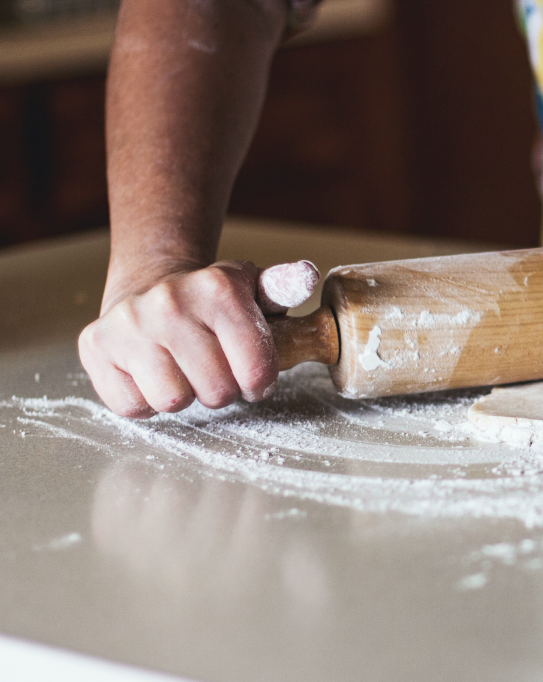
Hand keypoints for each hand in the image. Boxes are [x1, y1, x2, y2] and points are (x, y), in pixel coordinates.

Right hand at [79, 260, 278, 417]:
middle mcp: (170, 301)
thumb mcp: (254, 290)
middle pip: (217, 392)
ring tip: (184, 369)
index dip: (259, 383)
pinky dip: (146, 400)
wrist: (150, 286)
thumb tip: (307, 276)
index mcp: (218, 288)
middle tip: (215, 370)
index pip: (256, 371)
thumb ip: (285, 287)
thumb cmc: (213, 303)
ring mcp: (128, 324)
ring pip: (173, 401)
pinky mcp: (95, 346)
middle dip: (223, 389)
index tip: (253, 375)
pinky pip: (132, 405)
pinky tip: (153, 372)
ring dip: (185, 394)